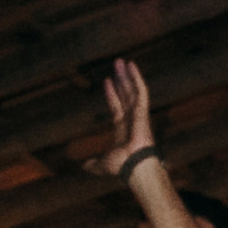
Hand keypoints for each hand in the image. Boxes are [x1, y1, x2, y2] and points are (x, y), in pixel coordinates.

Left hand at [82, 58, 154, 181]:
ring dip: (128, 76)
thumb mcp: (102, 164)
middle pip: (126, 95)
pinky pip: (141, 91)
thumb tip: (84, 167)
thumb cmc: (121, 166)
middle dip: (122, 80)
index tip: (107, 81)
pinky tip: (132, 65)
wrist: (134, 166)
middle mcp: (132, 120)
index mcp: (123, 129)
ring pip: (133, 91)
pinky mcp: (143, 111)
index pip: (117, 107)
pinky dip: (137, 78)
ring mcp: (139, 115)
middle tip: (117, 65)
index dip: (112, 94)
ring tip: (122, 61)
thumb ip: (94, 164)